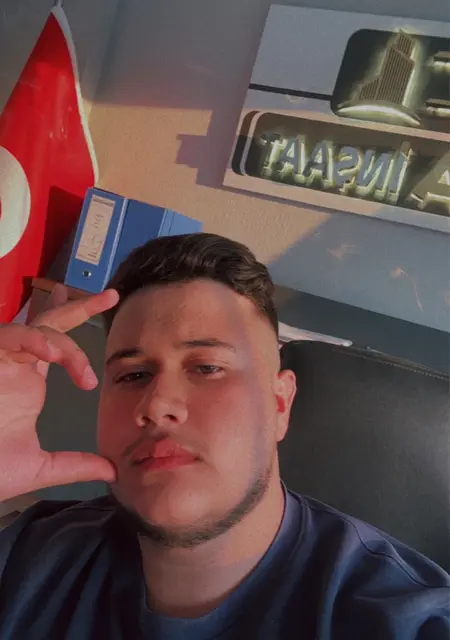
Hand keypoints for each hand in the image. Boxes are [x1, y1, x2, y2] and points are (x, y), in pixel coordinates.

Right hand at [0, 285, 118, 501]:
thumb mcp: (40, 467)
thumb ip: (76, 465)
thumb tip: (112, 471)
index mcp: (28, 382)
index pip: (56, 344)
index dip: (77, 326)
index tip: (107, 330)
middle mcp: (16, 365)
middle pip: (49, 323)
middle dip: (79, 307)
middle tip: (111, 296)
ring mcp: (0, 361)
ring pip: (34, 330)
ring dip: (61, 344)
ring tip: (82, 376)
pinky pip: (8, 337)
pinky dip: (31, 340)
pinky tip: (51, 354)